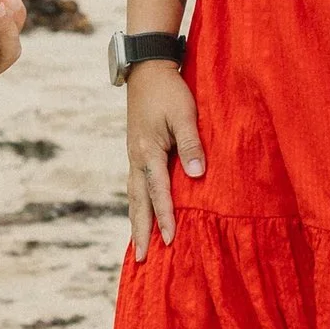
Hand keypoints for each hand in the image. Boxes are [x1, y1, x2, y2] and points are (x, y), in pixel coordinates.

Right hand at [123, 60, 204, 261]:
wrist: (146, 69)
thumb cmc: (169, 90)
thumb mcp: (184, 114)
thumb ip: (191, 144)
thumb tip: (196, 175)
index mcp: (147, 151)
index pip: (158, 191)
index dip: (165, 217)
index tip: (171, 240)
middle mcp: (136, 158)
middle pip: (137, 202)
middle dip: (140, 231)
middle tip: (141, 259)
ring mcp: (133, 155)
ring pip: (133, 196)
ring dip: (135, 221)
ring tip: (137, 245)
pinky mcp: (136, 152)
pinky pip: (135, 185)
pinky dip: (137, 204)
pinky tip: (141, 214)